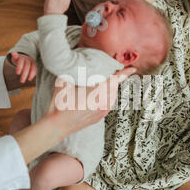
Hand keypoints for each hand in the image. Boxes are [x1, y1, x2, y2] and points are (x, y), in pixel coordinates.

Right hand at [10, 52, 36, 83]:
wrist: (23, 58)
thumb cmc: (29, 66)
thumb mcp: (32, 70)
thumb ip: (33, 74)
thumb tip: (33, 81)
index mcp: (34, 63)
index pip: (34, 68)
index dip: (32, 74)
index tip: (29, 79)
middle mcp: (29, 60)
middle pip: (27, 66)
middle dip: (25, 74)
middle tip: (22, 81)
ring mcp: (23, 57)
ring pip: (21, 62)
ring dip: (19, 67)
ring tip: (17, 73)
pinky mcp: (17, 56)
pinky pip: (16, 55)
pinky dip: (14, 54)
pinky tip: (13, 53)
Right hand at [10, 66, 136, 189]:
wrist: (57, 126)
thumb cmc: (59, 104)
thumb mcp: (64, 82)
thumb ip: (73, 71)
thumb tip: (76, 63)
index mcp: (96, 93)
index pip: (115, 80)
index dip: (125, 73)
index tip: (133, 68)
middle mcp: (102, 103)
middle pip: (114, 88)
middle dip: (115, 79)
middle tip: (113, 71)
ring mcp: (102, 112)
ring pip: (112, 96)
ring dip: (111, 89)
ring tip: (104, 83)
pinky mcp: (99, 118)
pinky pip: (108, 104)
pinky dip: (107, 97)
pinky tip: (98, 95)